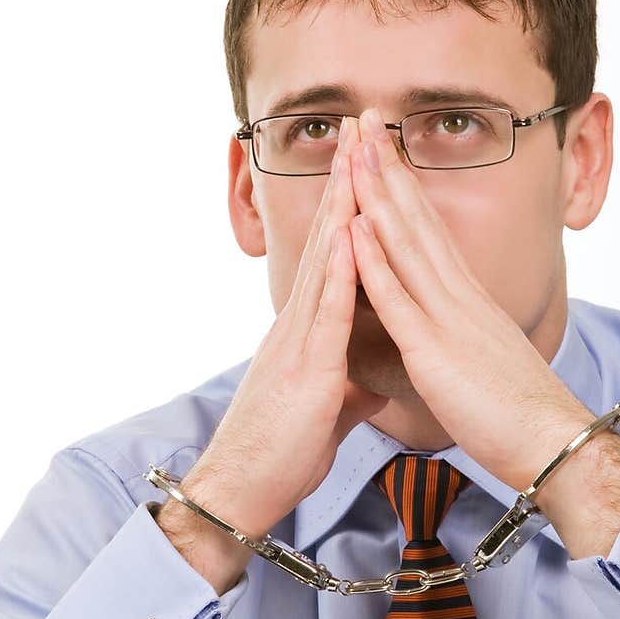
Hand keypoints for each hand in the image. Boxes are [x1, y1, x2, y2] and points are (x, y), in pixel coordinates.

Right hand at [174, 116, 386, 541]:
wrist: (244, 492)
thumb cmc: (283, 454)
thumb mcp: (330, 411)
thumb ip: (352, 386)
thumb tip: (376, 381)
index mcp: (309, 330)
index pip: (335, 255)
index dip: (351, 204)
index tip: (368, 159)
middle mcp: (300, 323)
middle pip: (327, 239)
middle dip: (346, 181)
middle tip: (361, 126)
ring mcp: (298, 341)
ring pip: (324, 262)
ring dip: (342, 207)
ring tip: (357, 156)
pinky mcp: (304, 368)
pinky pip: (326, 312)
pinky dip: (341, 271)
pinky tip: (353, 235)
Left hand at [344, 107, 593, 492]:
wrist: (550, 443)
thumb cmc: (516, 413)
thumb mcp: (484, 360)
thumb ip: (461, 336)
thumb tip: (449, 328)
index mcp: (467, 300)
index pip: (430, 229)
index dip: (406, 186)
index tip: (384, 149)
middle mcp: (459, 297)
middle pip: (418, 220)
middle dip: (390, 169)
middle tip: (366, 121)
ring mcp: (448, 319)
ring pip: (406, 246)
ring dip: (377, 196)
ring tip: (355, 152)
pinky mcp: (435, 351)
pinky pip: (399, 299)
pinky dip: (375, 261)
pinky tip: (355, 228)